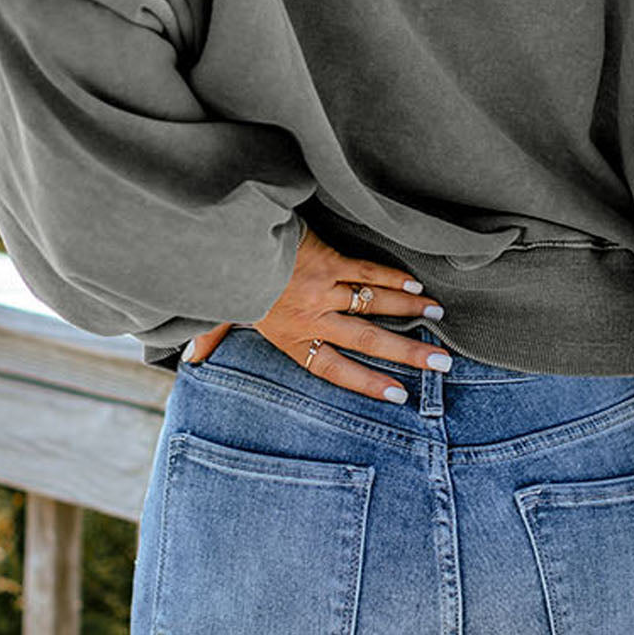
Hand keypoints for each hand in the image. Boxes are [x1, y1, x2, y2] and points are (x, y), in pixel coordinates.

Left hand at [182, 225, 450, 401]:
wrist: (229, 239)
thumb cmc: (227, 277)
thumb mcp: (218, 312)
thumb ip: (212, 337)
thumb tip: (192, 362)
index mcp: (291, 338)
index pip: (335, 369)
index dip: (368, 383)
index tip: (399, 395)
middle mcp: (312, 318)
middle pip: (368, 340)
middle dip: (408, 354)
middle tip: (441, 364)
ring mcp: (323, 289)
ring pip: (374, 304)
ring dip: (409, 310)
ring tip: (438, 317)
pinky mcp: (330, 260)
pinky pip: (368, 272)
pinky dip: (393, 279)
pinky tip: (416, 286)